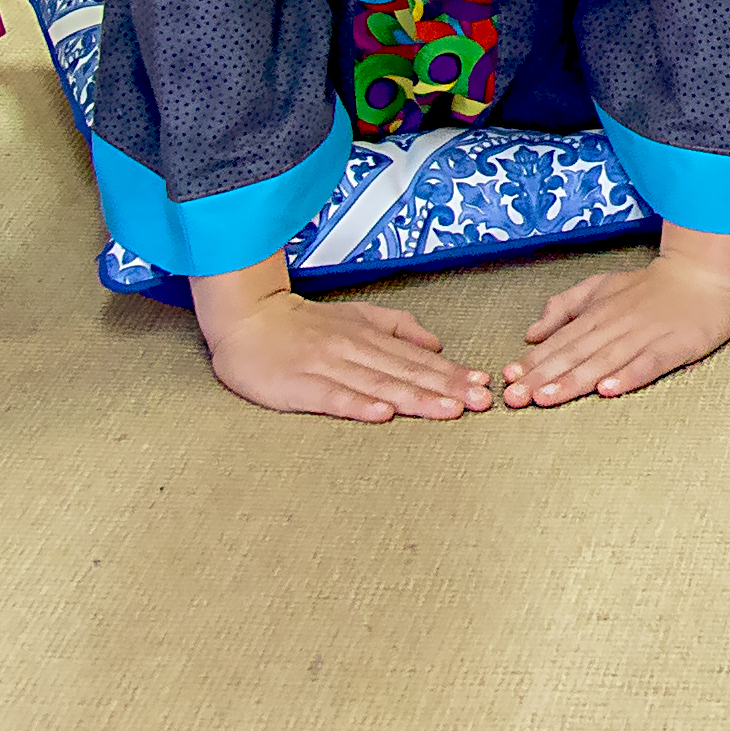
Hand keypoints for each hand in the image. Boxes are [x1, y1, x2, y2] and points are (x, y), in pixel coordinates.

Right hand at [200, 285, 489, 420]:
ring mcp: (327, 367)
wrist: (247, 318)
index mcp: (369, 336)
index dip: (452, 373)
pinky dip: (360, 405)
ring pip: (379, 384)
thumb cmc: (301, 324)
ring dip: (416, 398)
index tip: (483, 386)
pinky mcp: (299, 385)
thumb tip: (436, 344)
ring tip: (449, 410)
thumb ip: (396, 327)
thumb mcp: (355, 315)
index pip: (418, 359)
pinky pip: (333, 396)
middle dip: (446, 388)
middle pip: (406, 372)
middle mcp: (354, 350)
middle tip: (481, 402)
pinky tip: (383, 414)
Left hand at [506, 252, 729, 405]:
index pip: (559, 342)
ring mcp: (644, 336)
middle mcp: (615, 325)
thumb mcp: (601, 286)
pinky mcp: (673, 346)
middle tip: (515, 398)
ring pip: (604, 361)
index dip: (533, 362)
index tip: (507, 380)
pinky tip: (608, 391)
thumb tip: (531, 333)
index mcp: (597, 314)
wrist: (704, 275)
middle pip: (575, 354)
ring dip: (574, 381)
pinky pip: (648, 363)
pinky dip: (628, 377)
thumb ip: (565, 306)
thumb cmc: (650, 287)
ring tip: (547, 398)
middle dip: (542, 378)